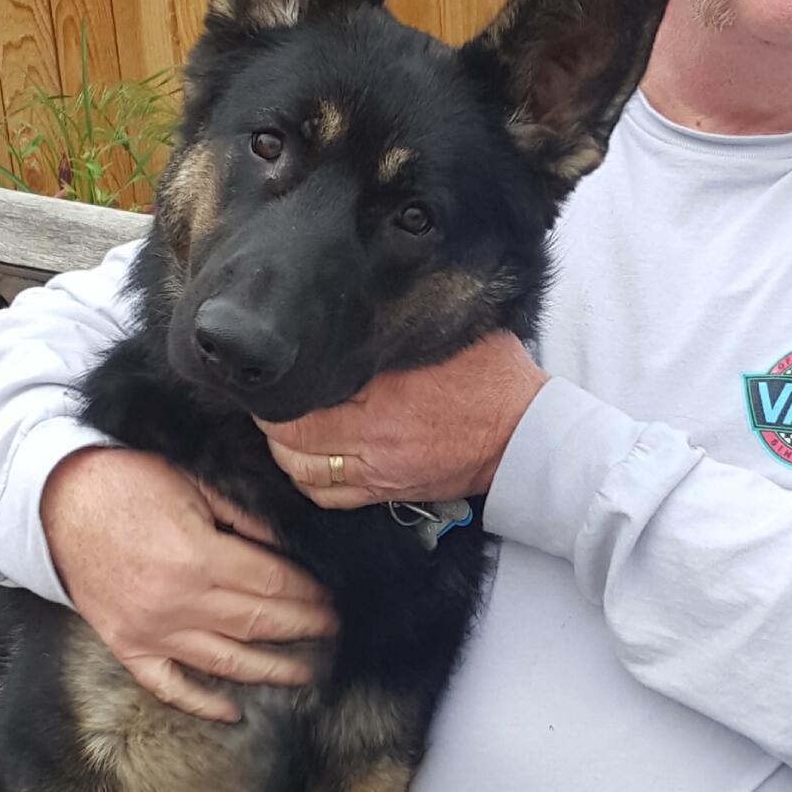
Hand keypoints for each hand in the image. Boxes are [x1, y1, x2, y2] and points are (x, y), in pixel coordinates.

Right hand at [41, 447, 336, 721]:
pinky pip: (169, 686)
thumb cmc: (125, 484)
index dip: (307, 594)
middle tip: (332, 631)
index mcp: (198, 556)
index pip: (271, 585)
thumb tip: (286, 546)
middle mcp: (178, 601)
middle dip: (302, 629)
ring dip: (271, 671)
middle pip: (257, 624)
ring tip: (304, 674)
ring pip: (225, 663)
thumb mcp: (193, 484)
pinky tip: (232, 712)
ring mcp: (151, 630)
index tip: (330, 598)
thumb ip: (243, 519)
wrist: (54, 503)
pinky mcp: (127, 646)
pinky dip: (202, 704)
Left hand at [259, 332, 548, 508]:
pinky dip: (305, 479)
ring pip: (300, 469)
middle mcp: (375, 439)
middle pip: (292, 437)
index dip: (280, 386)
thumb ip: (402, 320)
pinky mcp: (385, 492)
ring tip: (283, 426)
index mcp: (386, 396)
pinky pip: (325, 497)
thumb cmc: (491, 379)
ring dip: (284, 449)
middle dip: (272, 418)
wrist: (523, 436)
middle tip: (268, 398)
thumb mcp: (448, 334)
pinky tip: (304, 458)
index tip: (273, 371)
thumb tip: (362, 294)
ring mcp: (377, 472)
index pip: (307, 396)